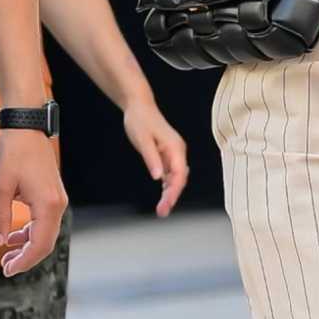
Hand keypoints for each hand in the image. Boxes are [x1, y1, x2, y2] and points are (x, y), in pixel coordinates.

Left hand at [0, 128, 67, 277]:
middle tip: (5, 266)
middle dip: (26, 257)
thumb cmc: (13, 154)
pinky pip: (45, 222)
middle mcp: (58, 205)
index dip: (24, 262)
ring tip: (7, 254)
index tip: (7, 270)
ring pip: (46, 233)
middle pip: (46, 243)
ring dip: (28, 245)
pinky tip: (15, 235)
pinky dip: (32, 232)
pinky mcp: (53, 195)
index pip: (40, 245)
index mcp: (47, 205)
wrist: (26, 128)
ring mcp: (58, 200)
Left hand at [122, 95, 188, 216]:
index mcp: (175, 148)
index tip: (167, 204)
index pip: (179, 174)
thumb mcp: (143, 140)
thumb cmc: (140, 120)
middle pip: (179, 179)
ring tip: (162, 209)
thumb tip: (158, 177)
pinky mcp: (167, 155)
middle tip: (162, 212)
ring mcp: (173, 154)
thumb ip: (151, 158)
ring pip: (176, 178)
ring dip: (170, 193)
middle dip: (172, 196)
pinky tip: (163, 196)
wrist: (139, 106)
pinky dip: (168, 186)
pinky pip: (170, 174)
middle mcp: (178, 152)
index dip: (174, 191)